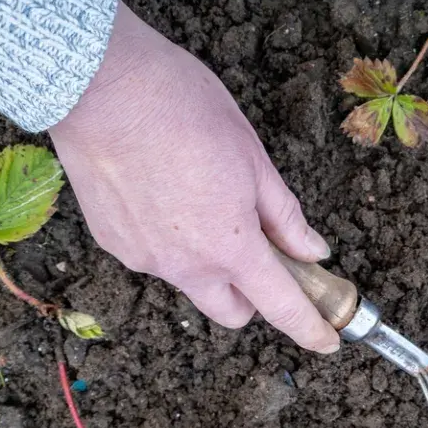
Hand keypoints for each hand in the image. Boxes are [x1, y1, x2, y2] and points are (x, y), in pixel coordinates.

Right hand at [48, 2, 339, 353]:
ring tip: (196, 196)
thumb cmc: (183, 110)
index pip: (280, 306)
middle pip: (230, 311)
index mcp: (230, 246)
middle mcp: (184, 266)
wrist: (101, 86)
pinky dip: (166, 238)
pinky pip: (153, 255)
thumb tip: (311, 250)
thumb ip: (284, 216)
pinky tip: (159, 190)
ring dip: (204, 259)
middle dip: (251, 296)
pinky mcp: (112, 242)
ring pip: (189, 279)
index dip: (310, 328)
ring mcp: (143, 258)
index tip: (327, 340)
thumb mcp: (253, 158)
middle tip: (257, 252)